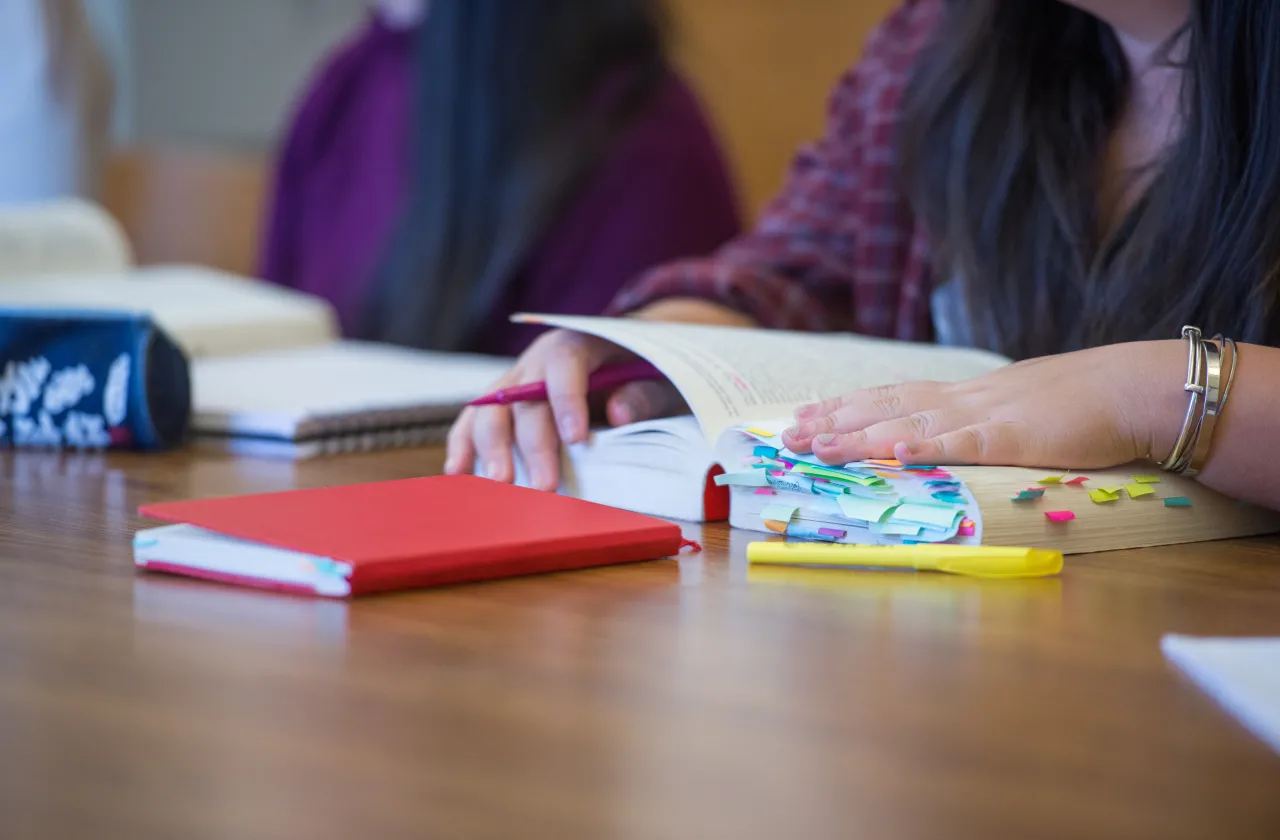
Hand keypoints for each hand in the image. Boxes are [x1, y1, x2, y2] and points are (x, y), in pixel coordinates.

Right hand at [444, 328, 683, 489]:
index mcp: (577, 342)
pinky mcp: (500, 403)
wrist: (624, 355)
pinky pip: (474, 420)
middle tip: (544, 486)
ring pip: (491, 409)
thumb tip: (620, 414)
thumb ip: (643, 394)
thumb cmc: (643, 370)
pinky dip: (464, 444)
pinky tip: (458, 471)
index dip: (568, 401)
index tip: (577, 439)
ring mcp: (514, 380)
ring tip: (498, 485)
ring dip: (491, 448)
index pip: (566, 367)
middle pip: (525, 398)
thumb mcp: (657, 377)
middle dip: (533, 445)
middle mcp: (538, 359)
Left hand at [781, 341, 1185, 469]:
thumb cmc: (1080, 403)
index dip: (846, 405)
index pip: (891, 396)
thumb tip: (945, 434)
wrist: (1133, 388)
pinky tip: (893, 451)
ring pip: (909, 424)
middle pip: (886, 407)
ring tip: (818, 445)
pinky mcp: (1014, 437)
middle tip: (788, 435)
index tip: (806, 414)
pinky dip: (926, 445)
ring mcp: (985, 415)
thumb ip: (979, 419)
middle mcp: (963, 399)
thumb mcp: (1016, 407)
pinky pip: (963, 442)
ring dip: (860, 436)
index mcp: (964, 394)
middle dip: (834, 421)